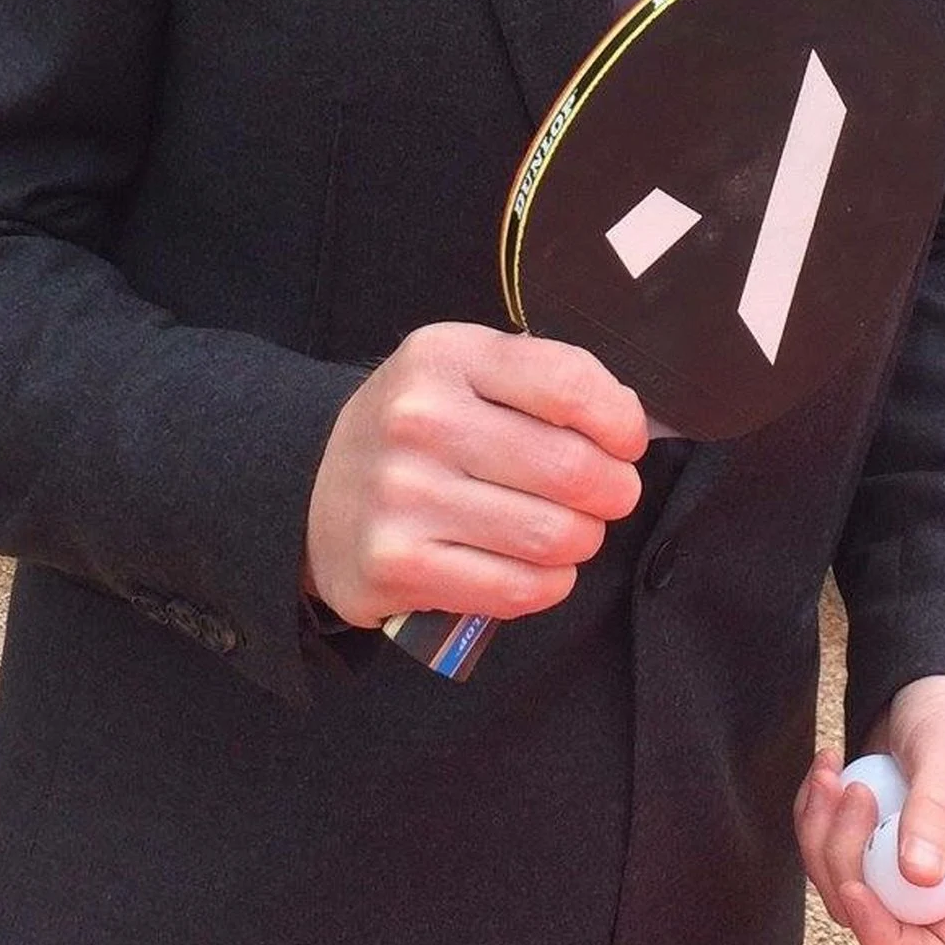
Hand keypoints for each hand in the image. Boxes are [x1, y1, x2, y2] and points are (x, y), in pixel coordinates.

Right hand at [306, 323, 646, 630]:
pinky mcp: (398, 565)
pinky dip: (549, 583)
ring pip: (552, 535)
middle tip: (607, 496)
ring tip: (569, 531)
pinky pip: (517, 588)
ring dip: (582, 540)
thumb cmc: (417, 430)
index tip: (625, 443)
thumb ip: (545, 381)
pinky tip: (540, 568)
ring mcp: (403, 496)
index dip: (620, 423)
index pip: (570, 385)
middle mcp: (419, 421)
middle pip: (572, 469)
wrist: (313, 490)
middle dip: (613, 491)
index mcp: (446, 356)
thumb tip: (631, 426)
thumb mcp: (466, 371)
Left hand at [794, 672, 944, 944]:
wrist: (940, 684)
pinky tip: (827, 771)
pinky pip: (827, 860)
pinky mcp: (872, 848)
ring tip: (833, 772)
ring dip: (821, 835)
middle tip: (849, 790)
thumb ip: (937, 812)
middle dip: (843, 864)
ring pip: (842, 893)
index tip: (855, 886)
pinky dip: (813, 819)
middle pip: (879, 926)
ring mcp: (906, 871)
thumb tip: (918, 877)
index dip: (891, 940)